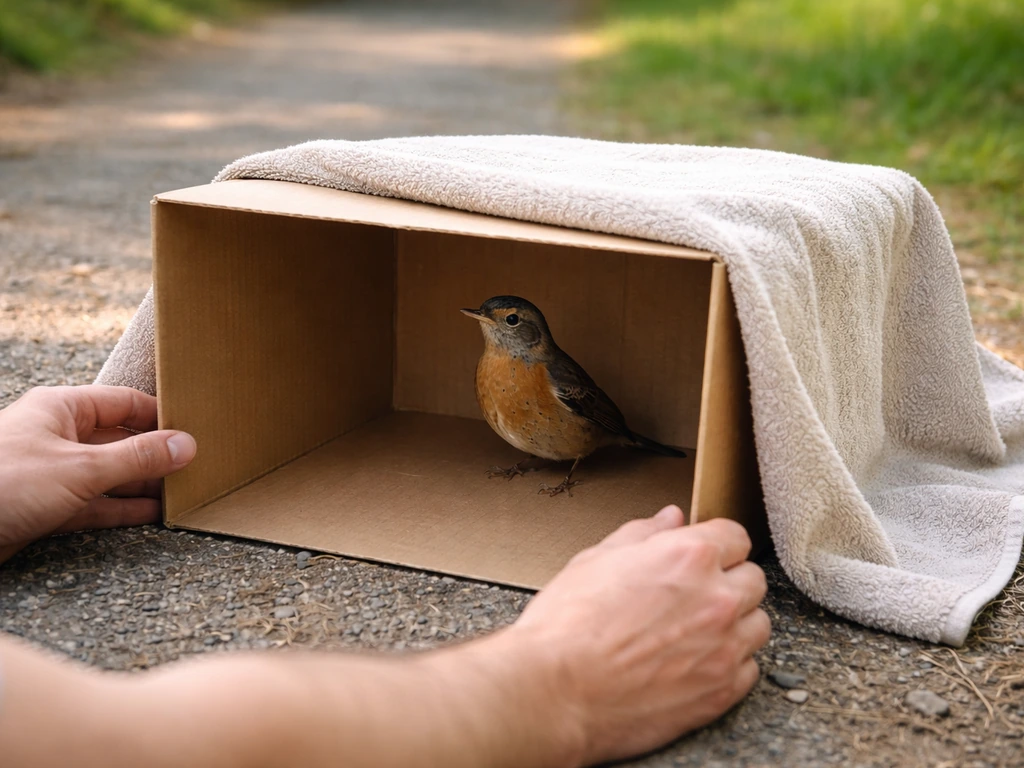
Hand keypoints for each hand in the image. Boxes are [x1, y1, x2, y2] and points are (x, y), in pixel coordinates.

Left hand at [0, 385, 195, 562]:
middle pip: (119, 439)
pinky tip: (150, 514)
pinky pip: (93, 503)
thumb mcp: (81, 468)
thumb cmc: (3, 484)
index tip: (194, 431)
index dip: (160, 416)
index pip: (124, 403)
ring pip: (108, 474)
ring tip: (181, 493)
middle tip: (195, 467)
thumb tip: (185, 445)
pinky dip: (121, 509)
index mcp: (61, 409)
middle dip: (155, 454)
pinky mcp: (44, 506)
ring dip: (142, 485)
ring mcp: (50, 472)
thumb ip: (137, 458)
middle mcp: (57, 436)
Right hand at [509, 505, 769, 764]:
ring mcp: (724, 648)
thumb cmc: (566, 625)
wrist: (556, 691)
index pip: (735, 536)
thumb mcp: (595, 560)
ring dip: (735, 624)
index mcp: (688, 556)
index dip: (714, 545)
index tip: (699, 558)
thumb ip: (642, 534)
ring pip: (758, 624)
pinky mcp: (722, 691)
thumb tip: (671, 518)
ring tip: (695, 633)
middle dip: (727, 582)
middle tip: (691, 597)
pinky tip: (693, 664)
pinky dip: (729, 665)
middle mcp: (717, 598)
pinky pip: (748, 669)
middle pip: (753, 579)